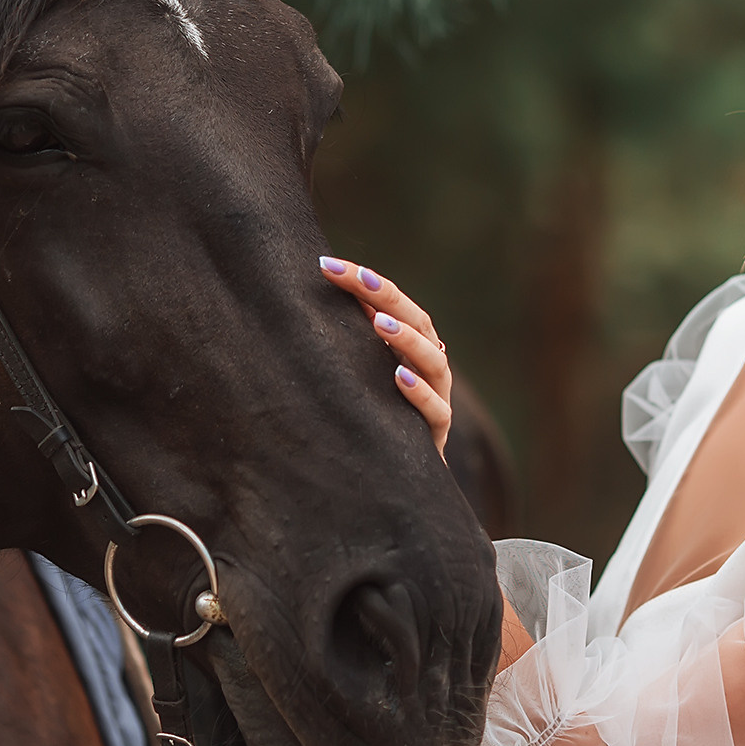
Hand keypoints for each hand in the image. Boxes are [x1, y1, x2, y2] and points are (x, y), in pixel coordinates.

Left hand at [319, 255, 451, 456]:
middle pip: (418, 321)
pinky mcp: (437, 435)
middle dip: (386, 296)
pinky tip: (399, 378)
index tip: (328, 265)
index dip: (365, 283)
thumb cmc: (372, 418)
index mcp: (411, 346)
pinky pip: (437, 411)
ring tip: (379, 323)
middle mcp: (428, 366)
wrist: (397, 481)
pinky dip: (419, 393)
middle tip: (356, 278)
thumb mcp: (358, 377)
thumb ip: (348, 342)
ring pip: (434, 361)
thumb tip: (306, 299)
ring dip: (406, 339)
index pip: (393, 304)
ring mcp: (438, 398)